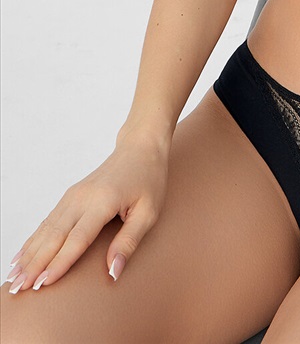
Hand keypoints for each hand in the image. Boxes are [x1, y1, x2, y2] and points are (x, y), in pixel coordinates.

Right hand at [5, 131, 170, 293]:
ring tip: (13, 278)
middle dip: (34, 264)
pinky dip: (33, 240)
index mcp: (103, 201)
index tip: (42, 285)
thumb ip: (129, 241)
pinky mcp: (70, 196)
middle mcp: (82, 197)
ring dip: (29, 254)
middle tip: (18, 288)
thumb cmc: (148, 179)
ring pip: (46, 229)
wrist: (140, 147)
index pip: (77, 239)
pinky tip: (21, 256)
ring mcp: (73, 195)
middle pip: (54, 235)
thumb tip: (113, 271)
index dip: (59, 263)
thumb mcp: (149, 211)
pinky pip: (48, 221)